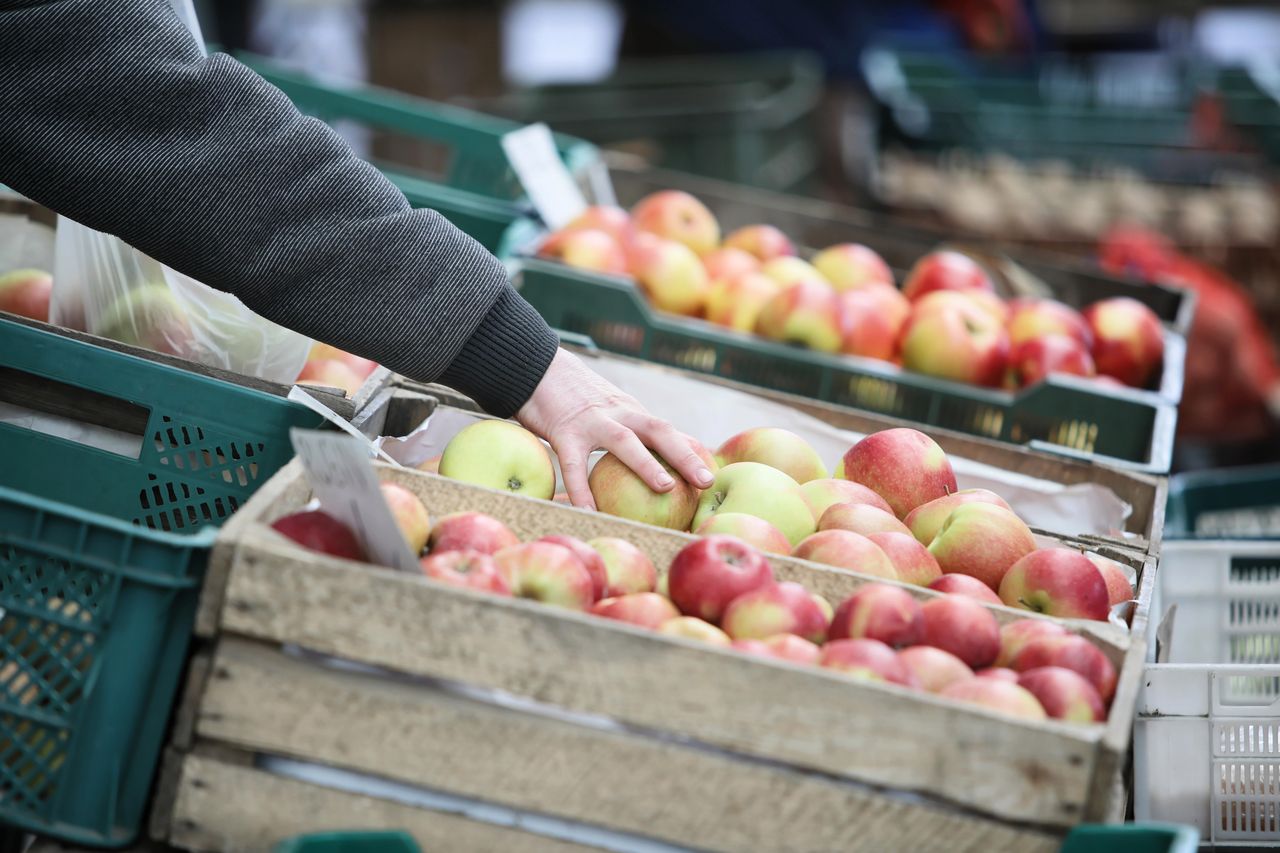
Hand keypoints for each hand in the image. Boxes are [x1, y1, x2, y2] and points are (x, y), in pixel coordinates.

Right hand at [517, 349, 714, 508]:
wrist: (536, 367)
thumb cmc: (575, 398)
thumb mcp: (611, 409)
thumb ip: (633, 429)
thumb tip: (662, 452)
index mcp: (630, 412)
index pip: (667, 431)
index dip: (692, 452)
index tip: (712, 476)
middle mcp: (618, 414)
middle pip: (659, 431)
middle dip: (685, 455)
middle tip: (706, 481)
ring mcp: (592, 422)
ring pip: (624, 441)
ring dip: (647, 463)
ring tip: (666, 487)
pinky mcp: (564, 432)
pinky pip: (574, 465)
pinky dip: (582, 491)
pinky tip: (590, 513)